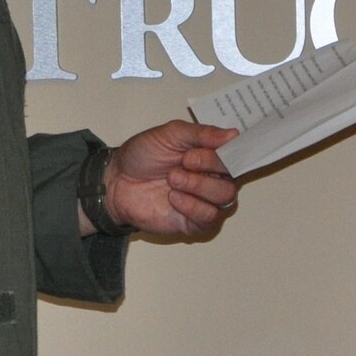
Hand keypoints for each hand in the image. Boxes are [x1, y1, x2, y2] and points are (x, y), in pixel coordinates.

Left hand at [98, 120, 241, 237]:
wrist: (116, 181)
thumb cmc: (143, 155)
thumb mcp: (170, 134)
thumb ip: (202, 133)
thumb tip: (233, 135)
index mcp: (212, 155)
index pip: (238, 154)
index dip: (230, 151)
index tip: (209, 146)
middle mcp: (213, 178)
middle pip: (233, 176)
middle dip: (210, 166)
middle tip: (184, 161)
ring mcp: (205, 201)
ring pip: (226, 197)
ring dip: (200, 185)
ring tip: (173, 179)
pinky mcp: (193, 222)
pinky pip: (209, 217)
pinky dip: (193, 206)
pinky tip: (173, 197)